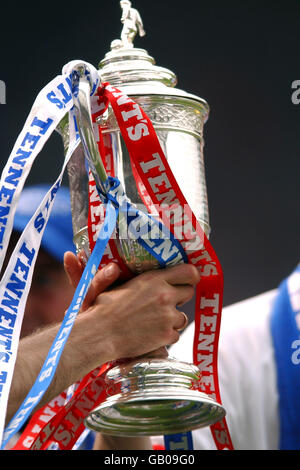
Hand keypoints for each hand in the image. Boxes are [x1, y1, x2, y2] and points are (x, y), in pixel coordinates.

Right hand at [64, 252, 199, 361]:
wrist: (98, 335)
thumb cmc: (100, 309)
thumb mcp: (110, 284)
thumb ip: (118, 274)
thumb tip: (114, 267)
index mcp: (154, 279)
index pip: (189, 272)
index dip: (190, 277)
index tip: (185, 280)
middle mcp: (165, 296)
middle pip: (189, 292)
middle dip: (179, 297)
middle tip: (165, 301)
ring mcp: (168, 317)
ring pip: (182, 317)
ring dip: (171, 319)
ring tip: (152, 321)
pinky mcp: (167, 336)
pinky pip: (175, 335)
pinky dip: (165, 336)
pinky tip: (149, 335)